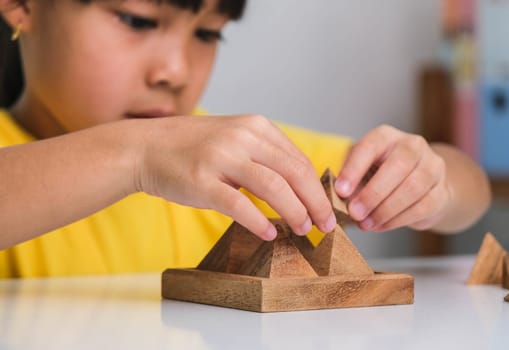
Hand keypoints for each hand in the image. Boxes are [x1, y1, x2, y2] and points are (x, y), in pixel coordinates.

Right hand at [134, 115, 336, 239]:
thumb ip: (265, 156)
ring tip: (303, 231)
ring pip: (274, 188)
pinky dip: (259, 222)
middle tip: (325, 226)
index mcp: (256, 127)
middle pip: (295, 173)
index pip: (299, 160)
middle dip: (315, 203)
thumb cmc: (193, 148)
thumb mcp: (235, 139)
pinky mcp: (202, 180)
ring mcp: (221, 157)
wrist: (146, 147)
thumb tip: (300, 187)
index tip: (325, 209)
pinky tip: (270, 234)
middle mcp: (242, 137)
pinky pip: (239, 205)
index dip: (317, 188)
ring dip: (295, 214)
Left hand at [334, 125, 450, 231]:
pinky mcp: (441, 190)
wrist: (418, 186)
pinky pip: (422, 207)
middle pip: (397, 166)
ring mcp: (432, 166)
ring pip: (412, 188)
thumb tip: (338, 198)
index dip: (354, 169)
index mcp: (386, 136)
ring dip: (385, 210)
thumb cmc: (379, 175)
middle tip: (354, 213)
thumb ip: (349, 180)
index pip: (371, 146)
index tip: (340, 191)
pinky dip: (397, 220)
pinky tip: (381, 225)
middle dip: (373, 194)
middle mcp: (412, 145)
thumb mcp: (360, 170)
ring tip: (366, 223)